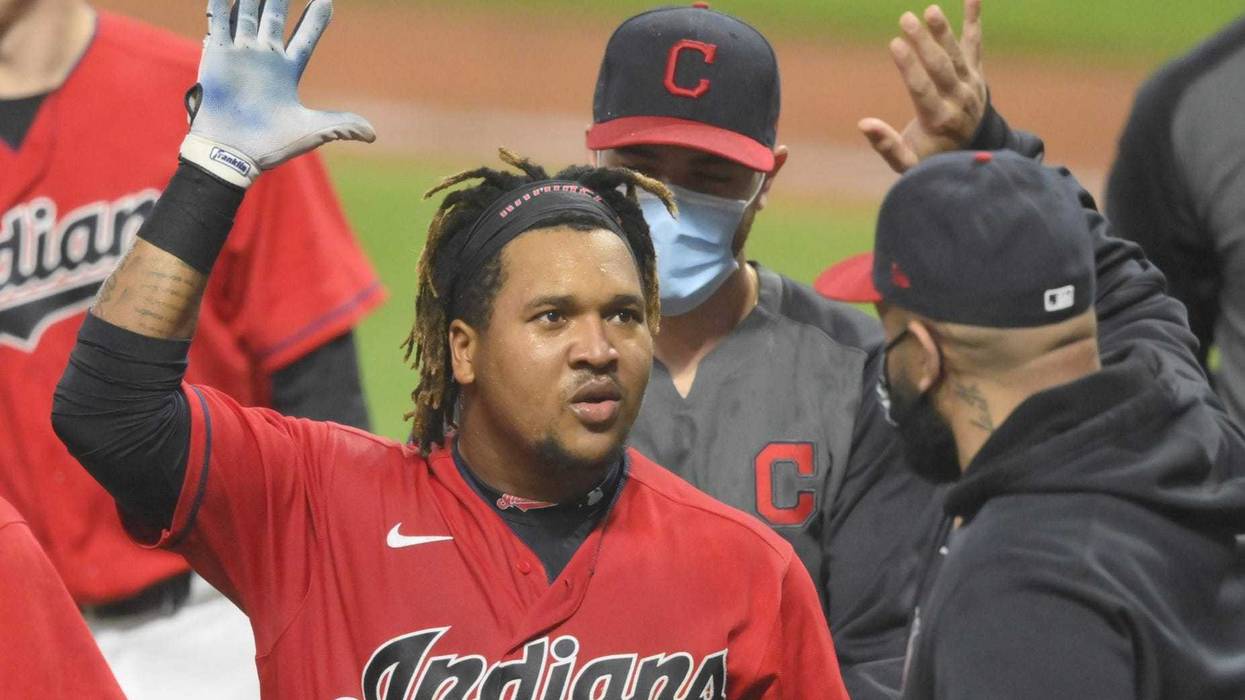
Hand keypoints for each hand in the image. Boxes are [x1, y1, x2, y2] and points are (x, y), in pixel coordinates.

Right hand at [181, 0, 374, 186]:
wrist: (232, 153)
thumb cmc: (270, 145)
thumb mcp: (311, 131)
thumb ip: (341, 126)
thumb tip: (373, 134)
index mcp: (287, 71)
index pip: (305, 37)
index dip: (316, 18)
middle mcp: (264, 58)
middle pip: (275, 16)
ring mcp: (241, 54)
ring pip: (249, 12)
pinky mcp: (218, 55)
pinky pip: (220, 20)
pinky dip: (224, 3)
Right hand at [858, 0, 985, 173]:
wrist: (972, 158)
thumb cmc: (930, 159)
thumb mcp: (907, 163)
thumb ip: (887, 146)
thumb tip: (863, 124)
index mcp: (940, 119)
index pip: (922, 88)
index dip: (909, 66)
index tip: (894, 44)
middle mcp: (960, 100)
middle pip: (941, 67)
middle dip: (924, 42)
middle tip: (906, 20)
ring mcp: (971, 85)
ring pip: (957, 54)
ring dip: (944, 31)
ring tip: (930, 10)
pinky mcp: (976, 74)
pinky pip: (975, 45)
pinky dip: (974, 21)